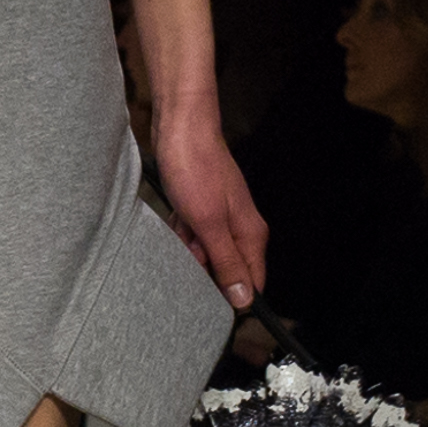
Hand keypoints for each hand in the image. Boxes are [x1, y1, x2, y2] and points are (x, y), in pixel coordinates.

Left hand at [154, 105, 267, 309]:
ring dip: (187, 248)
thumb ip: (227, 261)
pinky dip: (179, 231)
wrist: (179, 126)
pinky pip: (190, 235)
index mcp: (250, 234)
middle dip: (203, 268)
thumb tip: (244, 299)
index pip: (252, 283)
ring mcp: (220, 217)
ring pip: (204, 253)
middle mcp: (240, 228)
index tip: (210, 301)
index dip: (232, 297)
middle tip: (189, 247)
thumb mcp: (209, 222)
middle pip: (225, 270)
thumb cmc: (195, 167)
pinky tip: (175, 217)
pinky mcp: (201, 209)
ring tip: (181, 225)